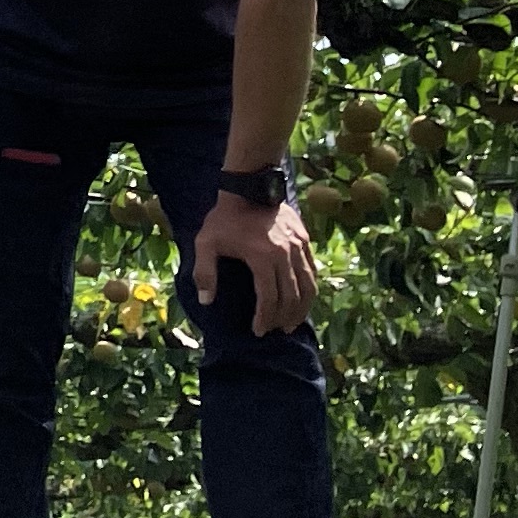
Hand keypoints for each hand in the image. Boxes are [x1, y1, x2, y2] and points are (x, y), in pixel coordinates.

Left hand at [192, 186, 317, 335]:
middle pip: (292, 296)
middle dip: (284, 318)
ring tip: (292, 322)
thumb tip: (206, 301)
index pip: (269, 298)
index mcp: (262, 257)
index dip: (265, 318)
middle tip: (276, 330)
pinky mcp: (304, 241)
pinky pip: (312, 271)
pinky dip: (309, 289)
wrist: (249, 186)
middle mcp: (285, 254)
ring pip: (308, 286)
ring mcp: (298, 247)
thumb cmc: (224, 218)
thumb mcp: (205, 242)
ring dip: (302, 308)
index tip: (258, 331)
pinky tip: (302, 299)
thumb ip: (204, 272)